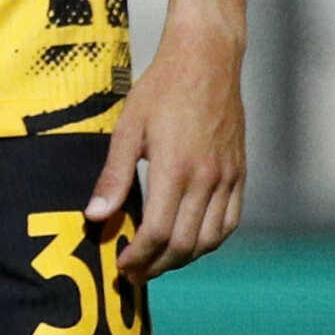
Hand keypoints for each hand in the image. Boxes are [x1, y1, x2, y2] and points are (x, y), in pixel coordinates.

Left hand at [88, 16, 244, 280]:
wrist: (206, 61)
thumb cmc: (161, 89)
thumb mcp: (128, 128)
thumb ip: (114, 175)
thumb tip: (95, 215)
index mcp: (176, 169)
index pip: (157, 233)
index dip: (138, 257)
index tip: (121, 266)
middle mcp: (207, 179)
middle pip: (184, 245)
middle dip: (157, 267)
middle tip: (134, 274)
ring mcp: (228, 178)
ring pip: (210, 239)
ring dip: (183, 259)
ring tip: (157, 262)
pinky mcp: (239, 173)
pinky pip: (230, 222)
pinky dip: (210, 241)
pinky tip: (190, 242)